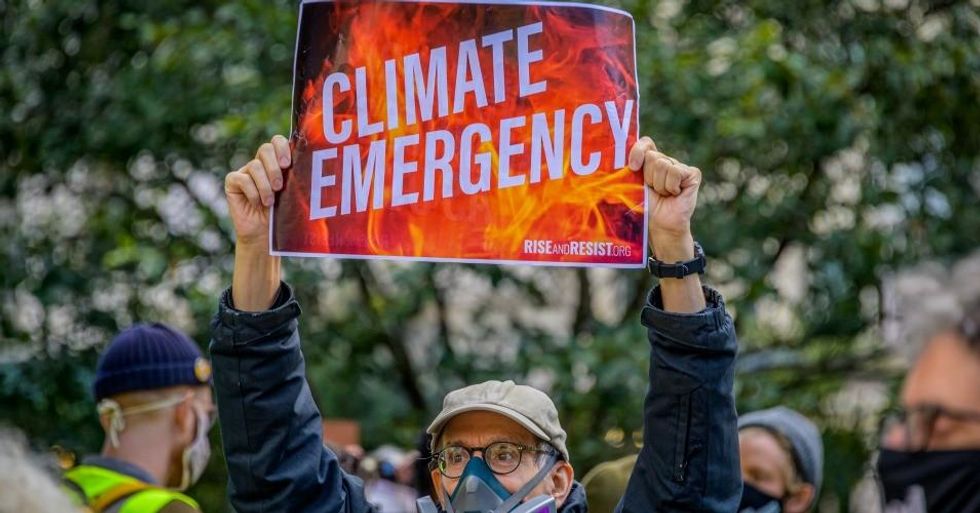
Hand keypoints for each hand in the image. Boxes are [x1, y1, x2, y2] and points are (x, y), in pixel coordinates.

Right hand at [224, 135, 290, 245]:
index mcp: (278, 162)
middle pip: (265, 149)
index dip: (282, 148)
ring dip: (264, 186)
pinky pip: (241, 178)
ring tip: (269, 202)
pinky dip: (252, 192)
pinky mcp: (232, 182)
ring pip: (255, 166)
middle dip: (274, 168)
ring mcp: (246, 172)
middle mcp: (261, 164)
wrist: (264, 235)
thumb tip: (310, 165)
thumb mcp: (293, 195)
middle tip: (279, 186)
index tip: (288, 164)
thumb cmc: (282, 215)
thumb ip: (297, 178)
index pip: (278, 141)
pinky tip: (257, 203)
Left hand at [628, 136, 700, 260]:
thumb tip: (609, 168)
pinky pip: (675, 172)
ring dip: (660, 185)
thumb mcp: (633, 187)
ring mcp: (680, 166)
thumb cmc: (647, 207)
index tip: (633, 167)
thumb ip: (626, 174)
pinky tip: (675, 194)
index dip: (638, 151)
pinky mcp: (693, 174)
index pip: (646, 143)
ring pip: (664, 165)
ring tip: (664, 194)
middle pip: (653, 157)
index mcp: (650, 162)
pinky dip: (671, 186)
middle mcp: (666, 161)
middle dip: (649, 178)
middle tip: (654, 191)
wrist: (662, 225)